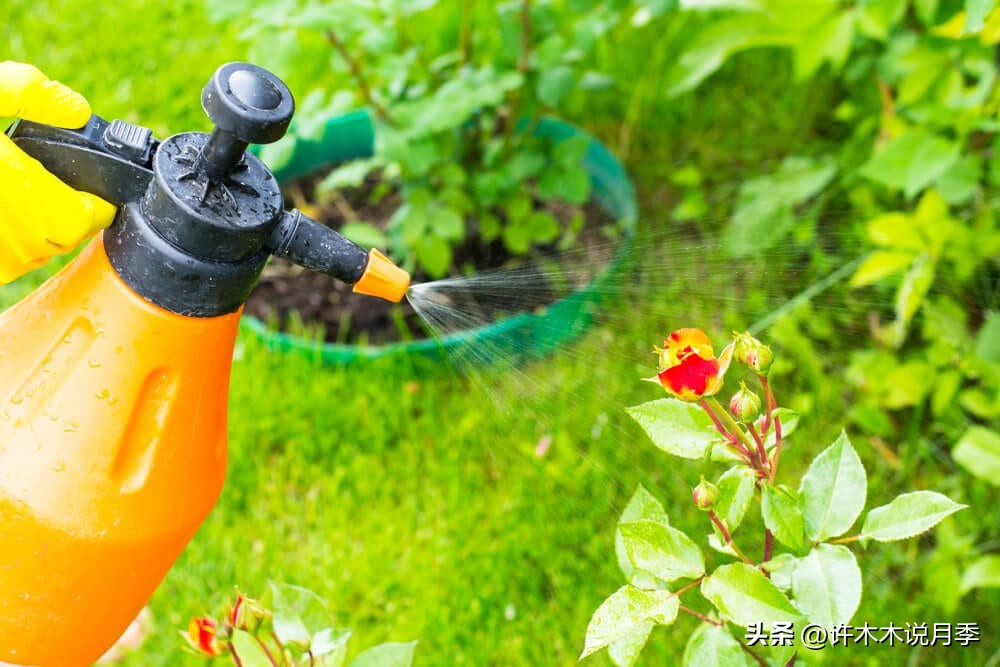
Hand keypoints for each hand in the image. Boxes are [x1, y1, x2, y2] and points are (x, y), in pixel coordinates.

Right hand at [0, 61, 115, 283]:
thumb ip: (27, 93)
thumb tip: (77, 111)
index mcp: (24, 192)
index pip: (85, 216)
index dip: (96, 205)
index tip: (98, 194)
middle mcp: (14, 233)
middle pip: (63, 237)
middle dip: (68, 217)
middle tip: (64, 195)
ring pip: (35, 253)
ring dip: (39, 231)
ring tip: (26, 201)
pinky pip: (6, 260)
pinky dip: (10, 241)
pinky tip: (1, 215)